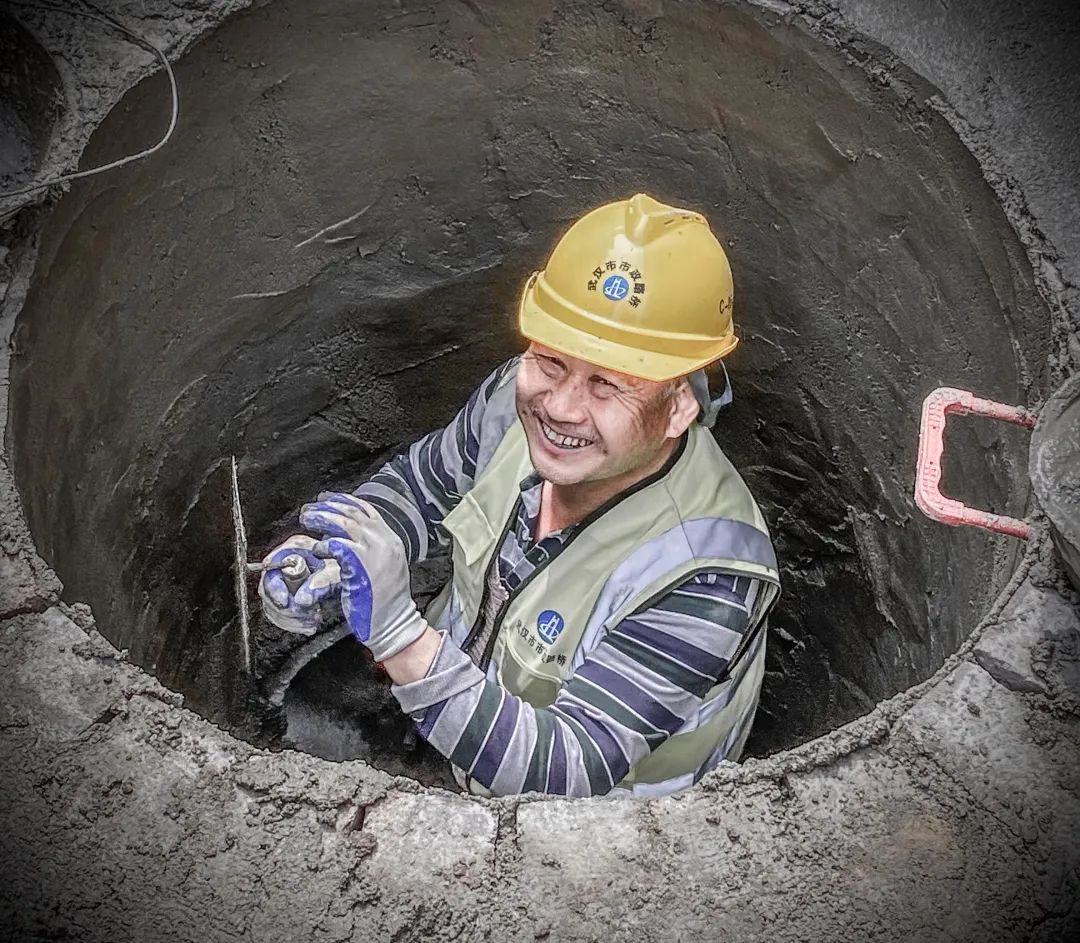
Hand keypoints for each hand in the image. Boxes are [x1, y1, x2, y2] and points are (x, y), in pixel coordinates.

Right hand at [258, 535, 340, 635]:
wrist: (356, 572)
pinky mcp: (290, 595)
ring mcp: (286, 580)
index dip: (274, 587)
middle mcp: (287, 562)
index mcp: (294, 548)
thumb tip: (301, 599)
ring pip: (273, 604)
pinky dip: (294, 622)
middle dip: (284, 607)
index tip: (284, 602)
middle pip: (268, 589)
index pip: (271, 569)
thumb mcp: (336, 573)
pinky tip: (309, 624)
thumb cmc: (347, 565)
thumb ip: (320, 583)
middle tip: (302, 615)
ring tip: (310, 621)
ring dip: (290, 618)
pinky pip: (282, 612)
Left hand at [299, 495, 424, 661]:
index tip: (327, 498)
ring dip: (323, 518)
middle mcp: (385, 542)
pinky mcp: (361, 567)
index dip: (345, 501)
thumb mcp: (385, 567)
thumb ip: (371, 549)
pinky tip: (317, 548)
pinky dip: (325, 544)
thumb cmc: (386, 601)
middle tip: (310, 509)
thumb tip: (346, 538)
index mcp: (391, 540)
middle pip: (354, 513)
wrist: (395, 622)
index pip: (367, 511)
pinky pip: (339, 547)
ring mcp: (374, 553)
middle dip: (329, 507)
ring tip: (307, 518)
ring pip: (346, 524)